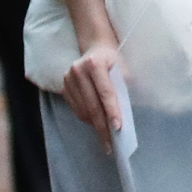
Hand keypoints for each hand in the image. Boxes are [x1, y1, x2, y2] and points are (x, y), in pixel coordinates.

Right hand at [63, 0, 122, 151]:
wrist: (95, 46)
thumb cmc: (114, 59)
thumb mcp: (123, 68)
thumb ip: (124, 88)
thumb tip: (127, 114)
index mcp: (95, 63)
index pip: (105, 92)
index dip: (112, 111)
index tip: (118, 128)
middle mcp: (79, 70)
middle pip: (92, 106)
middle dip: (103, 127)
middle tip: (110, 144)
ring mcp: (68, 79)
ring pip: (83, 111)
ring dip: (95, 125)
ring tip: (105, 137)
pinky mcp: (64, 86)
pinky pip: (76, 109)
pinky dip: (87, 119)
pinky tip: (96, 123)